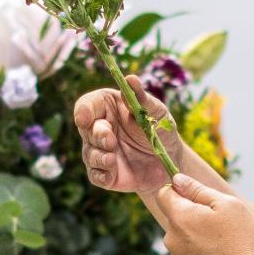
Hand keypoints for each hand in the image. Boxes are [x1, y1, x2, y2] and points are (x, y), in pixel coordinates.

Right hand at [73, 73, 184, 193]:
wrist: (170, 161)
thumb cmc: (162, 130)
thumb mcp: (157, 112)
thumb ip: (142, 99)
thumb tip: (130, 79)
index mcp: (108, 107)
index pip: (87, 104)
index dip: (83, 110)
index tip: (85, 118)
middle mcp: (100, 128)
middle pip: (86, 129)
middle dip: (96, 135)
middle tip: (110, 139)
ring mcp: (100, 151)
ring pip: (89, 153)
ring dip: (98, 156)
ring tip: (112, 158)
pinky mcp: (105, 173)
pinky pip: (95, 175)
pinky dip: (101, 174)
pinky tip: (112, 173)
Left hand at [152, 172, 253, 254]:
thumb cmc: (246, 242)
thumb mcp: (229, 205)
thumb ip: (198, 190)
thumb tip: (177, 180)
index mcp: (180, 218)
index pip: (164, 194)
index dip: (180, 190)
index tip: (197, 195)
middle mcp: (172, 241)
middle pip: (176, 219)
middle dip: (193, 216)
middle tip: (222, 224)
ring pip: (183, 241)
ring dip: (198, 238)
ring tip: (226, 247)